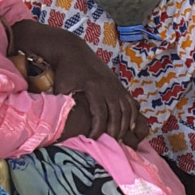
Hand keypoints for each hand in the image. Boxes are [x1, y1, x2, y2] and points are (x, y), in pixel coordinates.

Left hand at [11, 20, 144, 146]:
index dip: (98, 130)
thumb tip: (62, 124)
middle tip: (109, 144)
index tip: (93, 140)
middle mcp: (108, 85)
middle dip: (115, 131)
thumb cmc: (65, 70)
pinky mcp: (118, 83)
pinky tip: (129, 127)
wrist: (73, 50)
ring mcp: (115, 84)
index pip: (101, 114)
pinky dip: (132, 115)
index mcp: (94, 86)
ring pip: (127, 108)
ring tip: (120, 139)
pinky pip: (130, 101)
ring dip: (125, 125)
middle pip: (117, 113)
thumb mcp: (62, 87)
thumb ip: (65, 104)